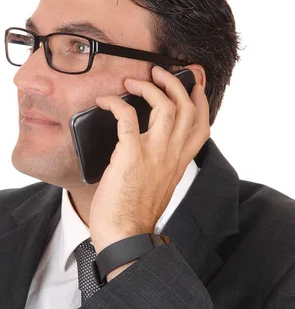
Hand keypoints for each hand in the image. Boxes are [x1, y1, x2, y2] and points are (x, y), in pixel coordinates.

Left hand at [89, 66, 209, 254]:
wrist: (125, 235)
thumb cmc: (135, 214)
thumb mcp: (159, 186)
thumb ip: (160, 164)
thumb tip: (146, 146)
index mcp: (180, 162)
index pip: (202, 125)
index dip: (200, 100)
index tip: (193, 84)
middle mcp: (173, 154)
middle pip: (187, 107)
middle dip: (174, 82)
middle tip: (158, 73)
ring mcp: (154, 153)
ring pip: (165, 105)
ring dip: (149, 86)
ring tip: (132, 81)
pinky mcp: (131, 154)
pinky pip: (127, 116)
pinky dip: (115, 103)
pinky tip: (105, 101)